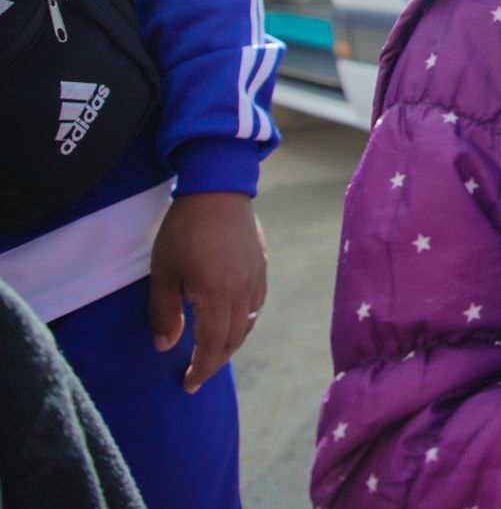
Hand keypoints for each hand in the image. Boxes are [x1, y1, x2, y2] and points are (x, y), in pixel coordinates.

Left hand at [148, 191, 267, 392]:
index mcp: (218, 296)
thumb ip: (165, 313)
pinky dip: (243, 322)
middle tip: (196, 376)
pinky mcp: (261, 268)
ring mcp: (257, 280)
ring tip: (212, 352)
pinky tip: (231, 321)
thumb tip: (166, 346)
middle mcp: (243, 293)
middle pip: (234, 340)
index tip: (188, 384)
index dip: (201, 368)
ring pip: (249, 324)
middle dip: (215, 362)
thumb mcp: (164, 273)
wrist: (218, 191)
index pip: (212, 345)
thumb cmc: (184, 231)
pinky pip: (256, 306)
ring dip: (231, 344)